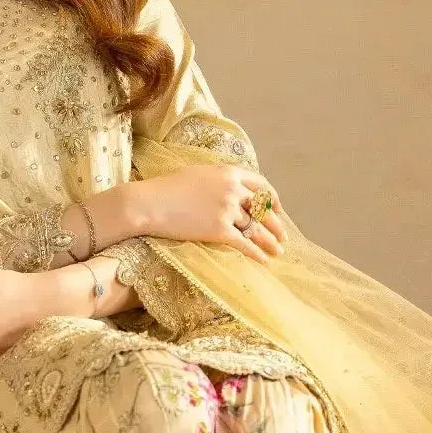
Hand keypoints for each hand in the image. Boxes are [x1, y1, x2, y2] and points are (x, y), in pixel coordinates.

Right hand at [129, 166, 286, 263]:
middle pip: (264, 208)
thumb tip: (230, 187)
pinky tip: (263, 260)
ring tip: (277, 252)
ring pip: (257, 228)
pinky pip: (244, 243)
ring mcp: (227, 209)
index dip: (273, 199)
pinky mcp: (219, 230)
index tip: (277, 209)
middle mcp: (233, 189)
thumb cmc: (166, 188)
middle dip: (276, 224)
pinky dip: (256, 253)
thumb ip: (219, 179)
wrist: (148, 203)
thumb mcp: (198, 173)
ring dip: (270, 242)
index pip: (261, 185)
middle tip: (283, 236)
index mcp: (229, 172)